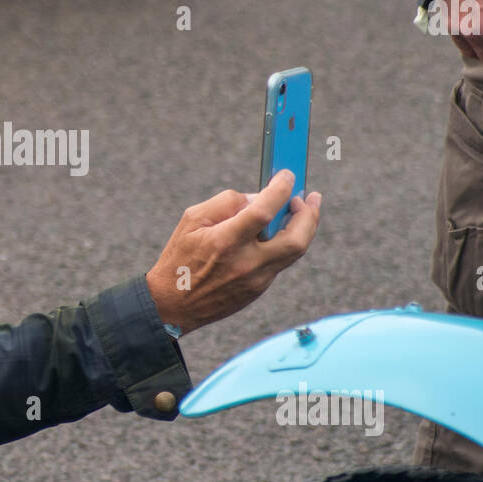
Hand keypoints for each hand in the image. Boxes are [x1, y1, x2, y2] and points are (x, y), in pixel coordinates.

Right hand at [145, 170, 321, 335]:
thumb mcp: (192, 220)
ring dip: (304, 228)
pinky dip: (285, 242)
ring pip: (295, 252)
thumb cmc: (179, 258)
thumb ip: (226, 203)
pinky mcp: (258, 290)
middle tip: (307, 198)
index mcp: (225, 242)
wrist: (173, 305)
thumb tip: (258, 198)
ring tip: (300, 210)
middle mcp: (246, 263)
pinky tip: (279, 231)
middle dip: (309, 215)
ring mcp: (256, 280)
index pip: (264, 211)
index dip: (281, 189)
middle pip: (297, 239)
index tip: (287, 176)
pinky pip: (280, 261)